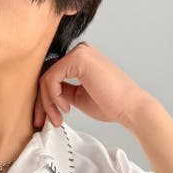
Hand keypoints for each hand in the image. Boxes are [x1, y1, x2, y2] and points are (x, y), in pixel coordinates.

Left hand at [33, 42, 156, 130]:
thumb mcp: (77, 96)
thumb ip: (62, 90)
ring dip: (47, 103)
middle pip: (46, 75)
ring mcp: (79, 52)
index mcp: (81, 59)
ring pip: (46, 78)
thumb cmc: (110, 104)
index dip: (45, 98)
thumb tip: (43, 94)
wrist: (130, 107)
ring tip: (57, 118)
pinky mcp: (78, 58)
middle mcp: (80, 51)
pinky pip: (51, 78)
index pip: (52, 74)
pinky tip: (66, 108)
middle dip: (42, 102)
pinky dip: (53, 97)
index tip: (47, 118)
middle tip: (44, 121)